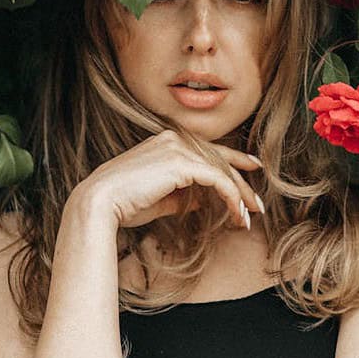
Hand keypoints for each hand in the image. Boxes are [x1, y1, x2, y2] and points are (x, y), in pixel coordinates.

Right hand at [71, 130, 263, 229]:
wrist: (101, 203)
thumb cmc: (125, 204)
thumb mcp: (162, 199)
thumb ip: (184, 195)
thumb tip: (204, 199)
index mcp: (167, 142)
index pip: (208, 148)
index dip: (234, 158)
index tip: (254, 166)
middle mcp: (174, 139)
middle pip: (219, 159)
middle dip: (242, 184)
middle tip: (257, 205)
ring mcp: (178, 148)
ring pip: (222, 170)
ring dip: (239, 196)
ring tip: (248, 217)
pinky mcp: (182, 163)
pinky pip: (217, 180)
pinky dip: (231, 198)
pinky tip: (236, 214)